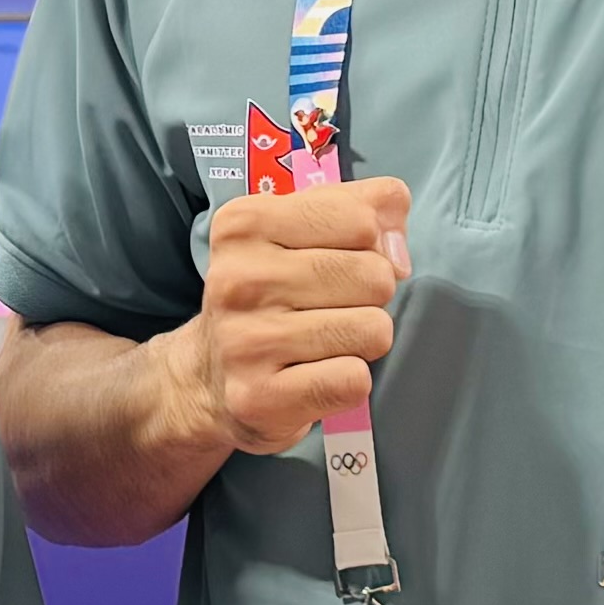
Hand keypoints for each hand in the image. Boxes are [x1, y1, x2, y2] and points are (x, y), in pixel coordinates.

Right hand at [160, 175, 410, 455]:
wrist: (206, 377)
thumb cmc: (269, 296)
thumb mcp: (301, 231)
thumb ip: (364, 208)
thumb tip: (397, 246)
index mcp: (245, 224)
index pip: (362, 219)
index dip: (372, 243)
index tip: (343, 261)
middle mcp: (238, 279)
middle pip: (375, 277)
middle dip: (370, 296)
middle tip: (331, 309)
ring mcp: (245, 341)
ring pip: (372, 329)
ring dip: (361, 341)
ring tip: (323, 343)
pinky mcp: (259, 397)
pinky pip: (354, 380)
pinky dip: (348, 381)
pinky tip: (316, 376)